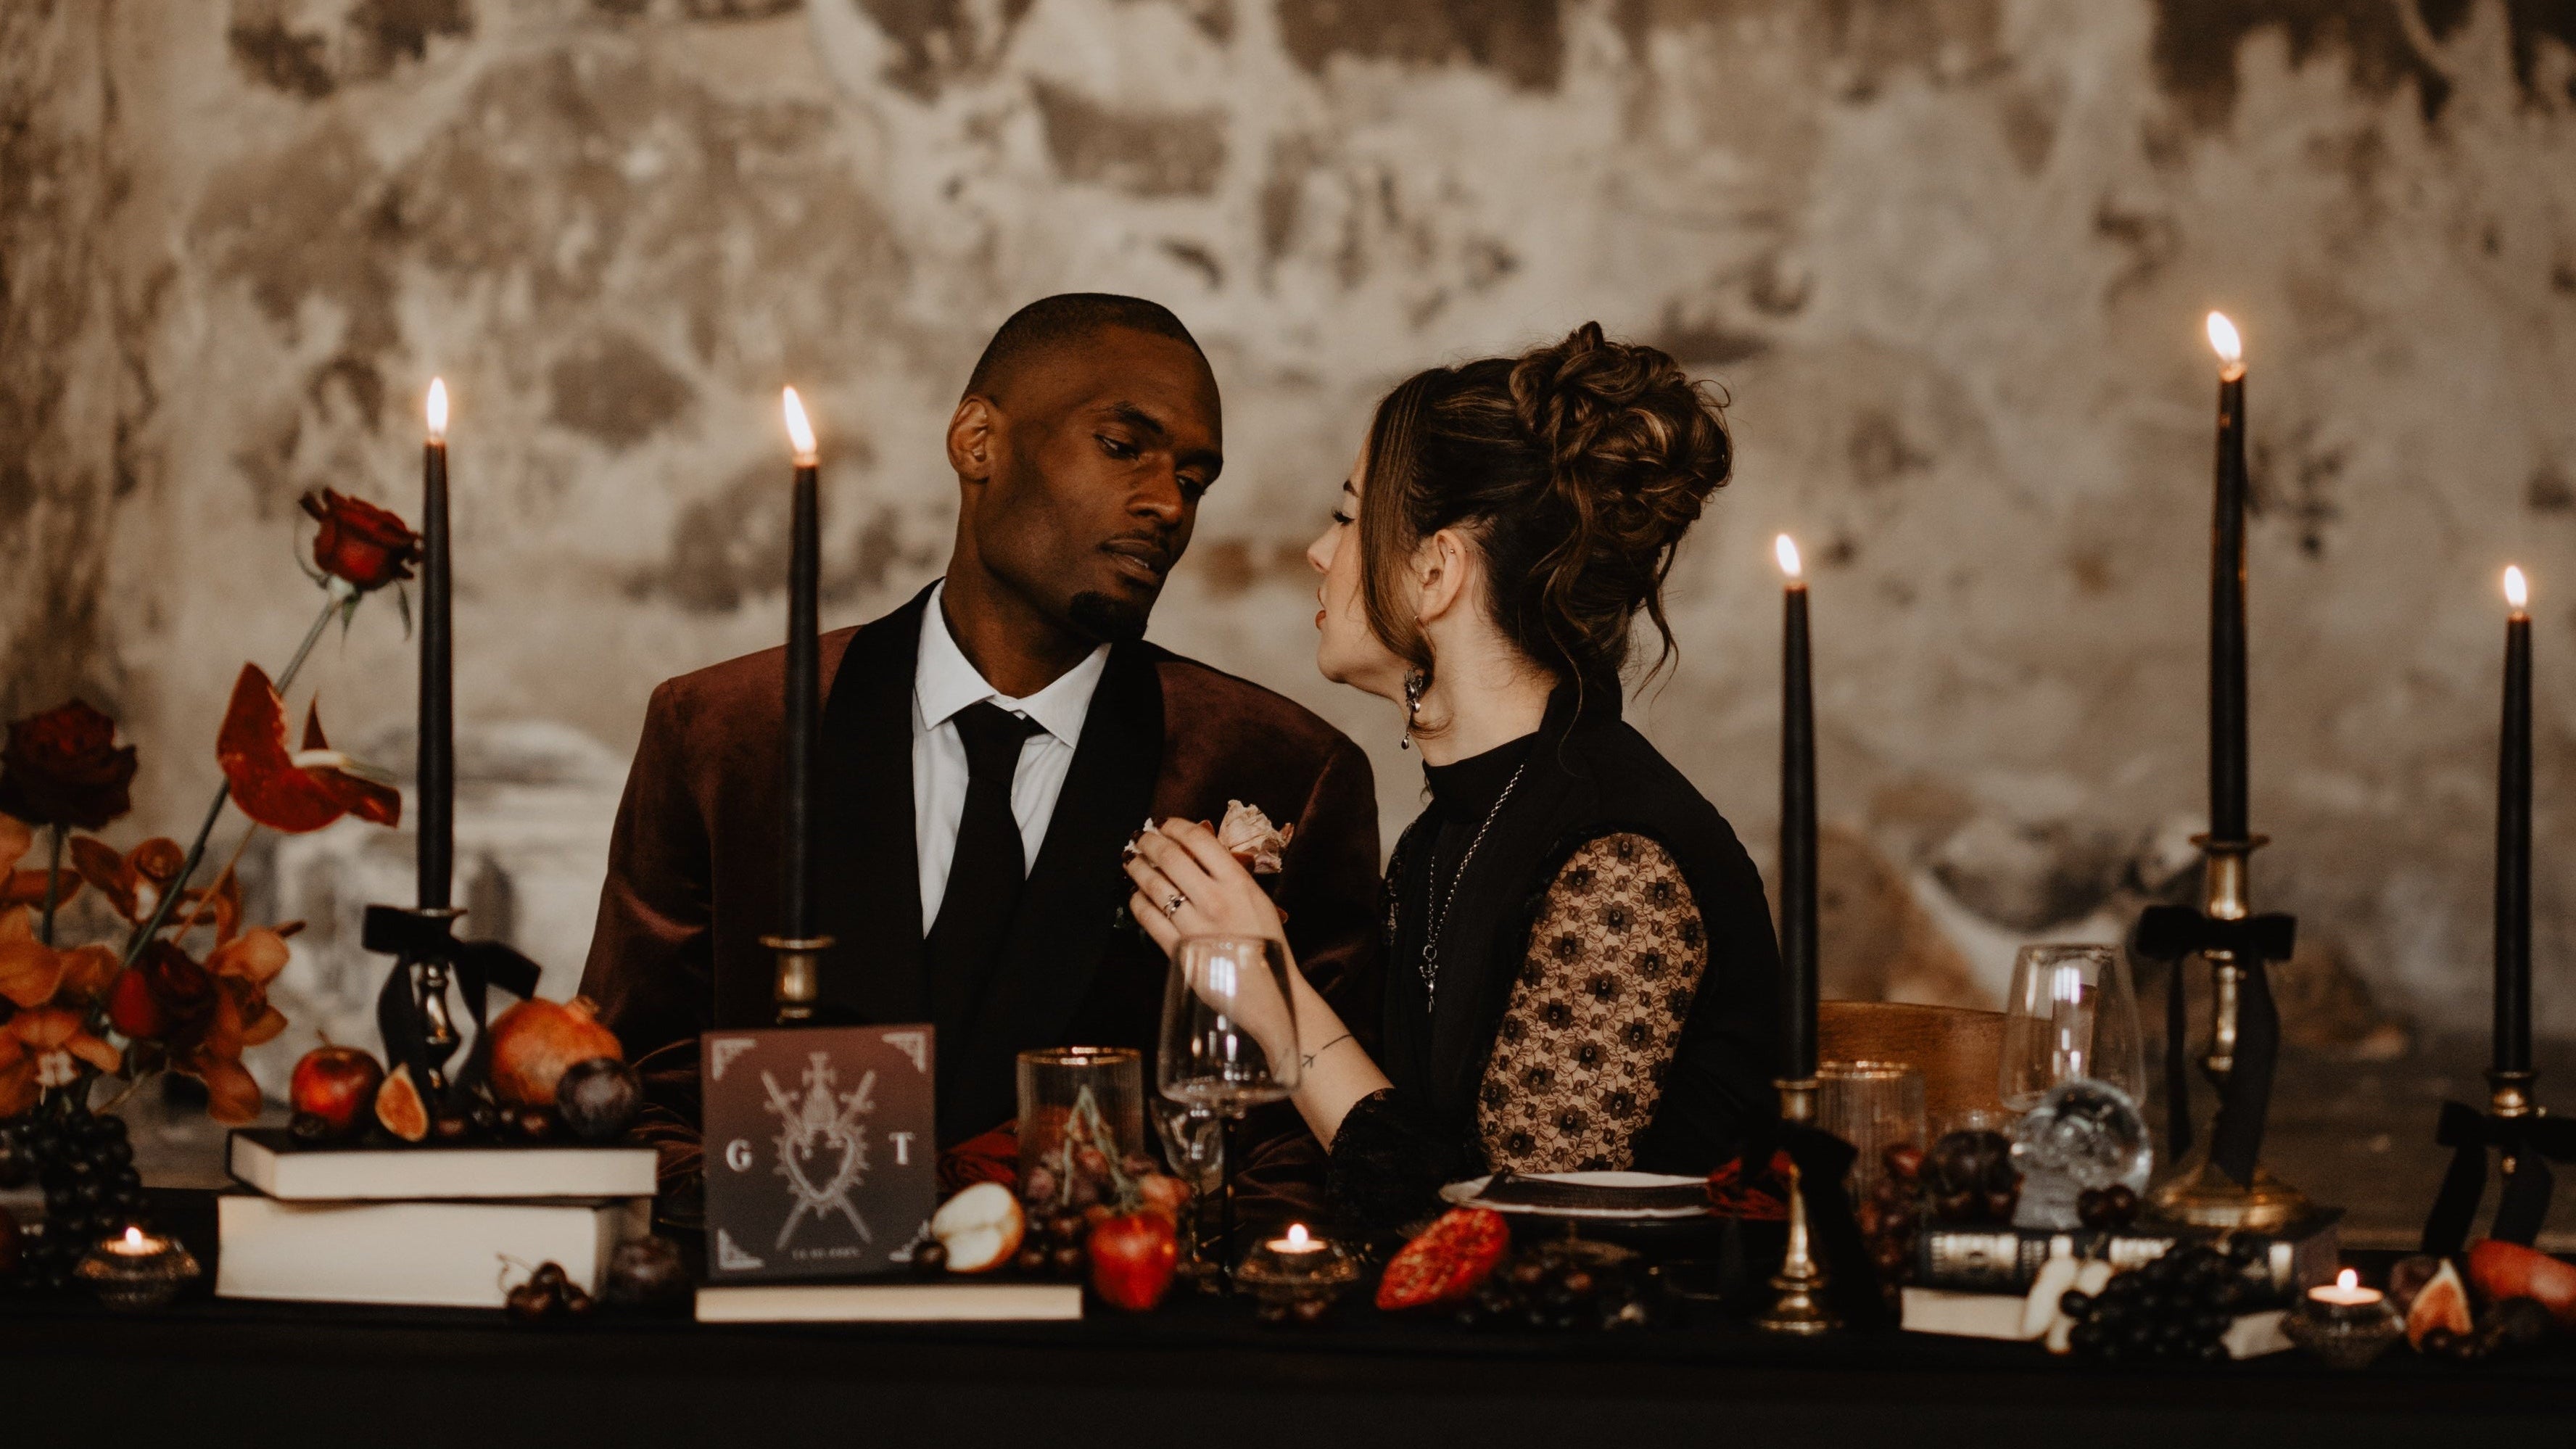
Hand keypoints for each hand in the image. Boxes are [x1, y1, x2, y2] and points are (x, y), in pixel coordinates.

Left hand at [1123, 818, 1284, 957]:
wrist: (1267, 991)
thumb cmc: (1265, 944)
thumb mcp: (1257, 900)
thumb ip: (1230, 875)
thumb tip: (1198, 849)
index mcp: (1238, 882)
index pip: (1199, 840)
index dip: (1176, 826)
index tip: (1165, 824)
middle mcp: (1215, 899)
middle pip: (1171, 857)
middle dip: (1150, 842)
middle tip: (1140, 837)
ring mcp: (1195, 924)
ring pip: (1155, 885)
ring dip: (1138, 868)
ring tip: (1130, 861)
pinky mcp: (1179, 949)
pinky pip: (1149, 918)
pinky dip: (1138, 902)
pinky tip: (1136, 895)